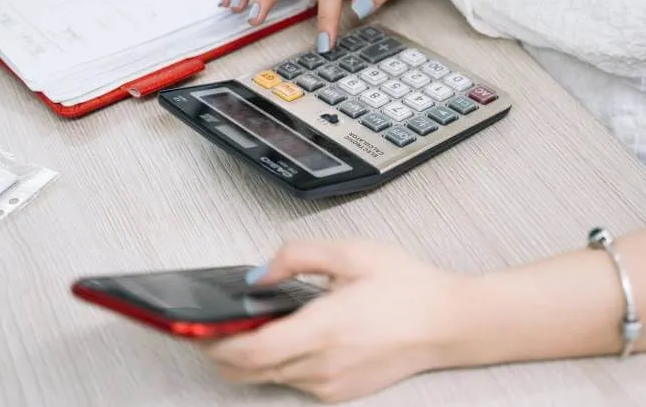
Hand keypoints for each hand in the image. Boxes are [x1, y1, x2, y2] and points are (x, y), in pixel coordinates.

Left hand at [199, 240, 464, 403]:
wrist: (448, 323)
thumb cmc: (406, 286)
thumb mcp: (351, 252)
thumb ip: (297, 256)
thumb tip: (259, 275)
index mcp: (324, 329)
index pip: (249, 352)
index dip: (214, 343)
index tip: (196, 328)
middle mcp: (323, 365)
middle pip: (248, 373)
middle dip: (220, 353)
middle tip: (210, 327)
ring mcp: (331, 385)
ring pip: (268, 378)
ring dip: (249, 358)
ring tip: (250, 326)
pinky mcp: (339, 393)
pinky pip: (293, 382)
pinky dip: (278, 364)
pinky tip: (289, 337)